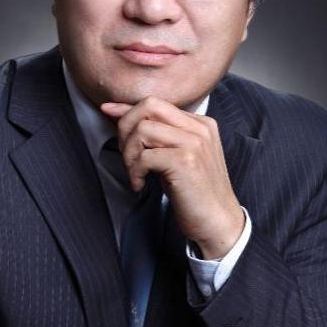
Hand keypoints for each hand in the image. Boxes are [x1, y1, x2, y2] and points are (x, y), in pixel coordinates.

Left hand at [100, 96, 243, 259]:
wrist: (218, 223)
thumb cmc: (193, 192)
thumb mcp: (176, 155)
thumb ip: (157, 135)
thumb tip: (118, 112)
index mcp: (200, 123)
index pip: (156, 103)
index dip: (127, 108)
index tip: (108, 112)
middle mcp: (199, 127)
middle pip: (149, 105)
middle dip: (126, 126)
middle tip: (126, 154)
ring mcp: (194, 143)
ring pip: (143, 130)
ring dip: (129, 153)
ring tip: (134, 172)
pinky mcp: (186, 161)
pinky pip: (145, 156)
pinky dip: (135, 171)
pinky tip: (139, 184)